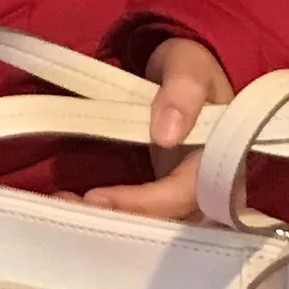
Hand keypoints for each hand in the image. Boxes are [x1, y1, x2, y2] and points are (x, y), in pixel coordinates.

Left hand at [81, 34, 232, 221]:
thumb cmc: (191, 66)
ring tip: (64, 204)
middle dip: (120, 219)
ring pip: (154, 223)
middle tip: (69, 206)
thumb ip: (184, 91)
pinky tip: (75, 203)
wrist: (182, 70)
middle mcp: (210, 188)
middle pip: (169, 222)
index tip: (97, 196)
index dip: (144, 203)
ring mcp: (186, 194)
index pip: (185, 196)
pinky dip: (111, 213)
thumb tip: (168, 136)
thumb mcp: (190, 66)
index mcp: (223, 160)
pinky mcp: (165, 194)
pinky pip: (142, 213)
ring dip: (111, 220)